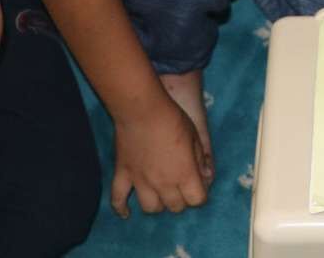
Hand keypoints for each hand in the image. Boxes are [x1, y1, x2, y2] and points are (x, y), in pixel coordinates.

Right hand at [110, 95, 208, 217]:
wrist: (142, 110)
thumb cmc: (173, 119)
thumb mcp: (196, 136)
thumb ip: (201, 159)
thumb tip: (206, 176)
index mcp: (185, 174)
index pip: (197, 200)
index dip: (200, 194)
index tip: (198, 186)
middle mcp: (163, 183)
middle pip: (175, 207)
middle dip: (181, 200)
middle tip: (180, 187)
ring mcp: (141, 181)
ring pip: (150, 208)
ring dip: (158, 204)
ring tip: (160, 195)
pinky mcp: (122, 175)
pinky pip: (118, 199)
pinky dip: (121, 208)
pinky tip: (127, 213)